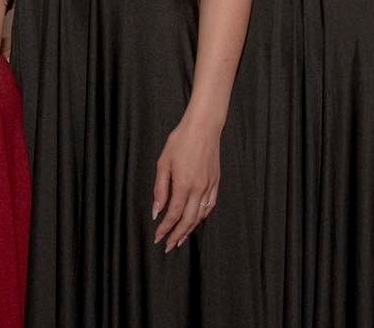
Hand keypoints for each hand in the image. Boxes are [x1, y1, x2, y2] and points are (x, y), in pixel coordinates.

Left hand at [152, 120, 219, 250]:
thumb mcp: (163, 163)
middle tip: (168, 246)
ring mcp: (209, 186)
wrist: (203, 127)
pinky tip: (196, 220)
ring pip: (201, 216)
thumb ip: (160, 189)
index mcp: (184, 185)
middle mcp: (199, 189)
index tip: (158, 238)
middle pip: (188, 220)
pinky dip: (202, 216)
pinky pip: (210, 205)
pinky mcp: (216, 182)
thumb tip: (157, 210)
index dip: (165, 228)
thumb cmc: (180, 141)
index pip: (174, 214)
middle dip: (177, 235)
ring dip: (190, 229)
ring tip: (180, 238)